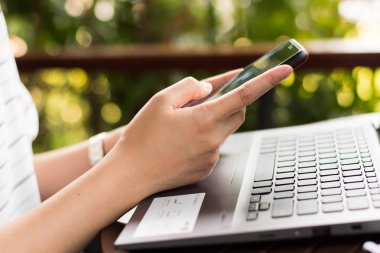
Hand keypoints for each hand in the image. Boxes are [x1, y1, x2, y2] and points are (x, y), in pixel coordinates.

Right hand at [109, 65, 291, 196]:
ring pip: (225, 130)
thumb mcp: (161, 101)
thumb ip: (189, 88)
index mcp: (204, 120)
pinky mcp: (206, 169)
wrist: (131, 174)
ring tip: (185, 124)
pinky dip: (205, 138)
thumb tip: (208, 88)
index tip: (284, 70)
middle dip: (231, 101)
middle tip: (210, 98)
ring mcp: (211, 157)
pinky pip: (214, 147)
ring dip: (214, 120)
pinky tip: (182, 141)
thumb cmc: (142, 137)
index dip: (266, 81)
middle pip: (238, 113)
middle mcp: (213, 140)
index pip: (244, 95)